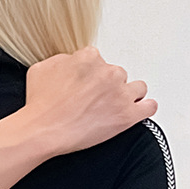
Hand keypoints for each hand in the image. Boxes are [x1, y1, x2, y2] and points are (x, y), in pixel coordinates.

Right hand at [25, 46, 157, 155]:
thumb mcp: (41, 68)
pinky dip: (144, 108)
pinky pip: (149, 107)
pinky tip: (137, 111)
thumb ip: (62, 60)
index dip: (91, 74)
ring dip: (128, 95)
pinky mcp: (127, 115)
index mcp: (89, 58)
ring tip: (114, 106)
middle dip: (108, 86)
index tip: (86, 85)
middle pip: (117, 74)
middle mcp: (108, 72)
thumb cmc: (40, 104)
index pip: (97, 60)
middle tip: (94, 100)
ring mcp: (120, 94)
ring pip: (137, 88)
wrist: (42, 130)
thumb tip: (70, 63)